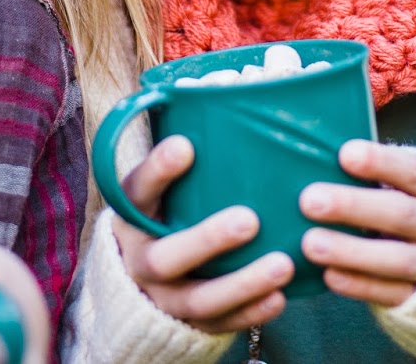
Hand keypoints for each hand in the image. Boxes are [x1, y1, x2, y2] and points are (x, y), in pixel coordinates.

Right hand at [111, 135, 293, 333]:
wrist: (140, 281)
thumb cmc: (166, 213)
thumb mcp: (160, 189)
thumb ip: (182, 156)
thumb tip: (218, 91)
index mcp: (133, 215)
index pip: (138, 190)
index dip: (158, 170)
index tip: (186, 146)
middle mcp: (141, 259)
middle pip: (167, 256)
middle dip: (207, 239)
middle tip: (249, 219)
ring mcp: (163, 297)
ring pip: (198, 299)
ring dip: (241, 283)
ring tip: (283, 265)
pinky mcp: (187, 324)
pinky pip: (219, 324)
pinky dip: (249, 313)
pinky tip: (279, 297)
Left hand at [298, 141, 415, 306]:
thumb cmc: (415, 205)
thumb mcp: (407, 183)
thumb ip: (375, 171)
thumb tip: (319, 152)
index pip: (413, 171)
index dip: (381, 163)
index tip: (345, 154)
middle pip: (401, 213)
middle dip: (353, 206)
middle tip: (310, 200)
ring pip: (398, 259)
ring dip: (351, 251)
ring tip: (310, 243)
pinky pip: (393, 293)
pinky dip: (360, 285)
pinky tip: (328, 275)